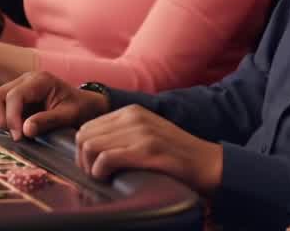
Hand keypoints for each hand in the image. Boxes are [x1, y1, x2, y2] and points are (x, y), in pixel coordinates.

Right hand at [0, 72, 109, 140]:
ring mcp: (18, 86)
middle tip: (17, 135)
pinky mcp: (14, 96)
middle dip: (1, 118)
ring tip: (16, 131)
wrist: (85, 104)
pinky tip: (16, 127)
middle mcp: (26, 79)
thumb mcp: (69, 116)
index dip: (12, 118)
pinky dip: (0, 118)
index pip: (14, 96)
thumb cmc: (80, 108)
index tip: (19, 136)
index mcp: (40, 80)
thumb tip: (25, 130)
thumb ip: (48, 121)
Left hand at [75, 105, 222, 192]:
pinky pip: (105, 159)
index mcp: (132, 111)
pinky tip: (111, 178)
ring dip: (90, 167)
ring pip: (90, 145)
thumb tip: (90, 147)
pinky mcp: (146, 149)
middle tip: (96, 174)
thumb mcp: (146, 133)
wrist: (205, 162)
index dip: (84, 149)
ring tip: (103, 177)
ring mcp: (141, 132)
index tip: (93, 165)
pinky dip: (100, 172)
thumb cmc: (173, 155)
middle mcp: (134, 116)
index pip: (87, 126)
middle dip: (83, 159)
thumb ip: (122, 133)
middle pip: (84, 135)